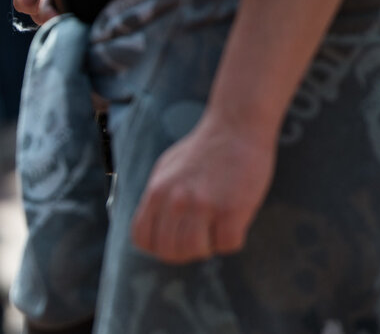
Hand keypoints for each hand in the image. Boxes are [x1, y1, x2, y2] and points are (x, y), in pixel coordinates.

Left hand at [130, 112, 275, 263]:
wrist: (236, 127)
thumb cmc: (203, 149)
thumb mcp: (166, 168)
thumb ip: (157, 197)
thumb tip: (153, 228)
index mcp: (157, 191)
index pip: (142, 239)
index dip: (157, 246)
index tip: (174, 240)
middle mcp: (175, 200)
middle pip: (169, 252)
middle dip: (185, 251)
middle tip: (201, 236)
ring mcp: (203, 205)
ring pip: (197, 252)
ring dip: (208, 247)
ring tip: (216, 228)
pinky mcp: (232, 209)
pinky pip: (227, 245)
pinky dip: (232, 240)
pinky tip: (234, 221)